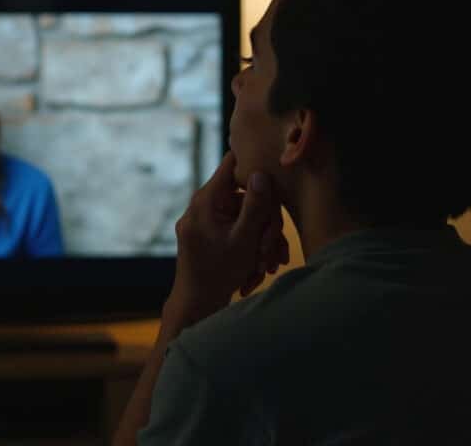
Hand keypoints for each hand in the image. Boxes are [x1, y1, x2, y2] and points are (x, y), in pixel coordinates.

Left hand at [164, 151, 288, 329]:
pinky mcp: (208, 235)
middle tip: (274, 253)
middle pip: (245, 199)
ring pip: (244, 220)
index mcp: (207, 200)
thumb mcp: (243, 239)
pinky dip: (248, 250)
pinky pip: (234, 232)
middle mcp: (202, 206)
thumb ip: (254, 206)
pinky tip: (255, 273)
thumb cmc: (218, 273)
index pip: (231, 164)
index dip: (254, 164)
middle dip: (265, 226)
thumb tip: (261, 172)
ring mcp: (204, 221)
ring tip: (267, 268)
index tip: (275, 173)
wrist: (195, 306)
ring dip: (260, 244)